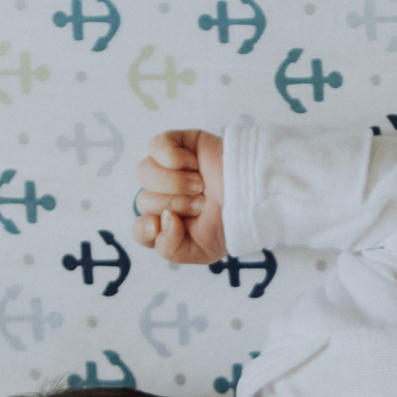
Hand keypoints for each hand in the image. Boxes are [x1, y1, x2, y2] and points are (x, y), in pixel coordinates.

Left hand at [133, 129, 225, 264]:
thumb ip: (169, 249)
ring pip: (145, 172)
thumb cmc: (233, 223)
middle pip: (143, 200)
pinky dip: (171, 156)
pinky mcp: (177, 143)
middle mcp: (165, 196)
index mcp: (169, 223)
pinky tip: (192, 163)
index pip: (140, 228)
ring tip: (200, 184)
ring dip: (175, 182)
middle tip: (203, 203)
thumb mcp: (201, 252)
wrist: (256, 195)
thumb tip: (160, 219)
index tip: (170, 221)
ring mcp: (169, 169)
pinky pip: (155, 145)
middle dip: (176, 204)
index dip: (147, 228)